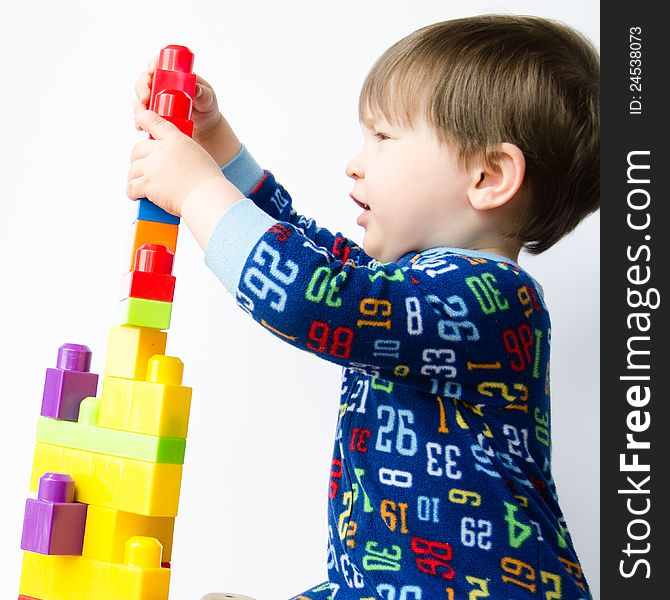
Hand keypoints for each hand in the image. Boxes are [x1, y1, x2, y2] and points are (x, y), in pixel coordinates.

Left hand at [128, 110, 244, 250]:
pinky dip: (133, 192)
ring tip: (142, 186)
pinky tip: (137, 195)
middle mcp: (161, 150)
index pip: (155, 122)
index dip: (144, 119)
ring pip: (133, 170)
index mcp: (176, 140)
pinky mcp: (147, 184)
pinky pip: (131, 187)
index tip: (140, 119)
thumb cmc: (208, 182)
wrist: (206, 197)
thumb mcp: (198, 156)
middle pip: (138, 149)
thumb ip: (181, 153)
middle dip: (138, 159)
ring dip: (136, 178)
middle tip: (143, 169)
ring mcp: (152, 167)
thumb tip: (172, 164)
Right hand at [134, 58, 240, 165]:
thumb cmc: (207, 105)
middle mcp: (161, 84)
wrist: (205, 125)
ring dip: (139, 106)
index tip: (151, 72)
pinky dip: (139, 120)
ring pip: (141, 98)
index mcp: (174, 74)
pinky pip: (142, 115)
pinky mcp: (154, 113)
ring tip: (143, 116)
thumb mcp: (207, 97)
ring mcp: (156, 99)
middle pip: (144, 80)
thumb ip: (202, 92)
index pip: (158, 64)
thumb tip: (196, 88)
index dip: (152, 65)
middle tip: (146, 98)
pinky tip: (140, 126)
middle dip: (142, 88)